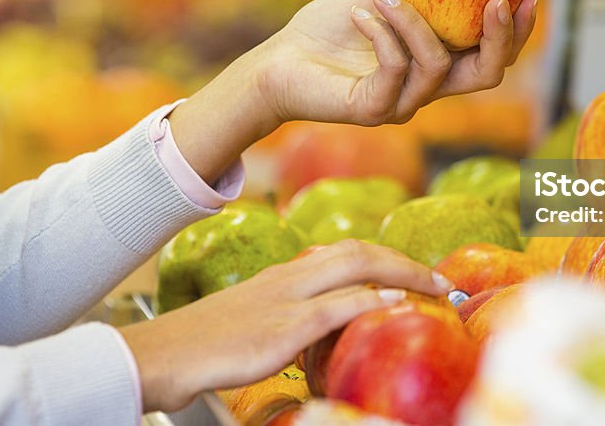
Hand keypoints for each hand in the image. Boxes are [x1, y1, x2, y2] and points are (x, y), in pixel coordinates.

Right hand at [120, 240, 452, 412]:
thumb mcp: (255, 318)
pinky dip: (371, 300)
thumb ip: (291, 314)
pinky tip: (397, 303)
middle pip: (359, 251)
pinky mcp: (281, 328)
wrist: (163, 353)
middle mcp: (290, 277)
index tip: (418, 274)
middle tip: (441, 279)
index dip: (388, 258)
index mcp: (285, 274)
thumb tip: (329, 322)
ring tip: (435, 286)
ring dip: (403, 273)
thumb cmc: (206, 343)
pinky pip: (335, 307)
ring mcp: (286, 300)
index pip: (346, 253)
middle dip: (405, 260)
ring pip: (354, 267)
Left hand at [258, 0, 537, 125]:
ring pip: (437, 63)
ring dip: (413, 20)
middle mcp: (427, 89)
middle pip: (487, 74)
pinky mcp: (373, 110)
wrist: (279, 61)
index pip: (491, 56)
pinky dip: (382, 33)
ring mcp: (402, 104)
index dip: (516, 31)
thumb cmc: (328, 28)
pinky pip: (396, 69)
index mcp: (436, 64)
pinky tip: (360, 13)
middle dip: (500, 36)